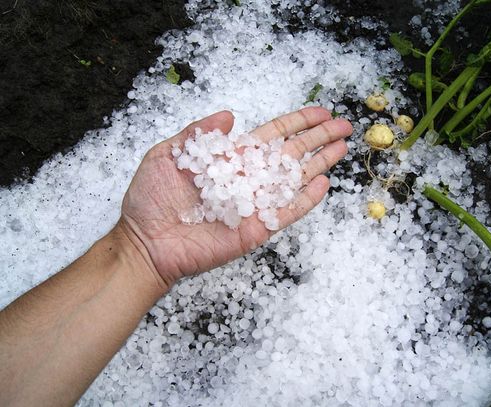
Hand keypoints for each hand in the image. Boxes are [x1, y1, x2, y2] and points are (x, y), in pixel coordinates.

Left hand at [117, 107, 352, 288]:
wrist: (145, 242)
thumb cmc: (151, 199)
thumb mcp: (167, 155)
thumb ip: (198, 133)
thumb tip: (229, 113)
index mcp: (231, 158)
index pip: (273, 136)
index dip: (297, 123)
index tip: (320, 112)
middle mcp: (248, 179)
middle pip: (292, 154)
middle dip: (318, 139)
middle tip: (345, 125)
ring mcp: (255, 204)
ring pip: (294, 180)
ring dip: (320, 164)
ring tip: (343, 148)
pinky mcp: (256, 229)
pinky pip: (286, 212)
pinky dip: (305, 200)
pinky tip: (323, 184)